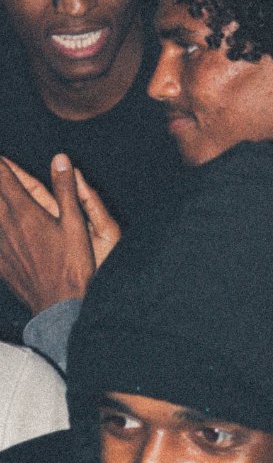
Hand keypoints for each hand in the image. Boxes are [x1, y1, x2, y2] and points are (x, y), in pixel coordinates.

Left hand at [0, 155, 119, 310]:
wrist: (60, 305)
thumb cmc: (73, 266)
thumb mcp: (76, 225)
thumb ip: (66, 190)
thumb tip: (60, 159)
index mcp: (26, 212)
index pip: (4, 177)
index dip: (1, 164)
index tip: (0, 156)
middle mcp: (6, 224)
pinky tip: (1, 233)